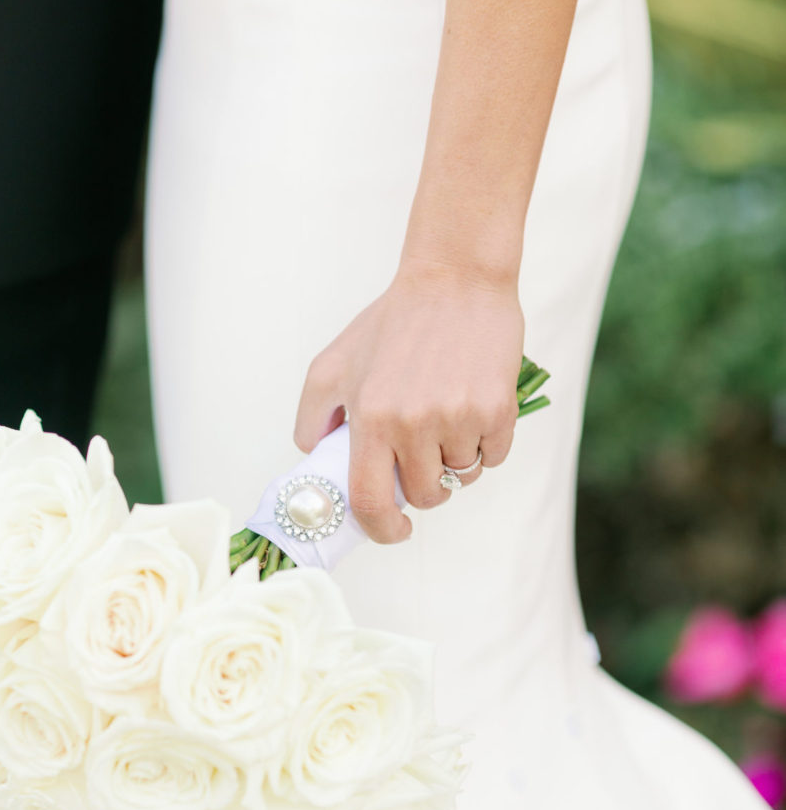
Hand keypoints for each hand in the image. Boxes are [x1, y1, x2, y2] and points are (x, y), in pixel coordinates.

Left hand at [294, 258, 523, 543]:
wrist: (455, 280)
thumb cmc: (393, 322)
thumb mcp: (333, 363)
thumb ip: (313, 415)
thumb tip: (313, 457)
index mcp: (371, 417)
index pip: (370, 501)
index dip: (381, 528)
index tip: (393, 530)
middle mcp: (413, 423)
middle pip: (424, 494)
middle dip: (425, 486)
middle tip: (423, 454)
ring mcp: (458, 418)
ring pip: (462, 477)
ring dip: (456, 460)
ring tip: (449, 417)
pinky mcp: (497, 409)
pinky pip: (494, 456)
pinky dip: (486, 443)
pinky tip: (474, 406)